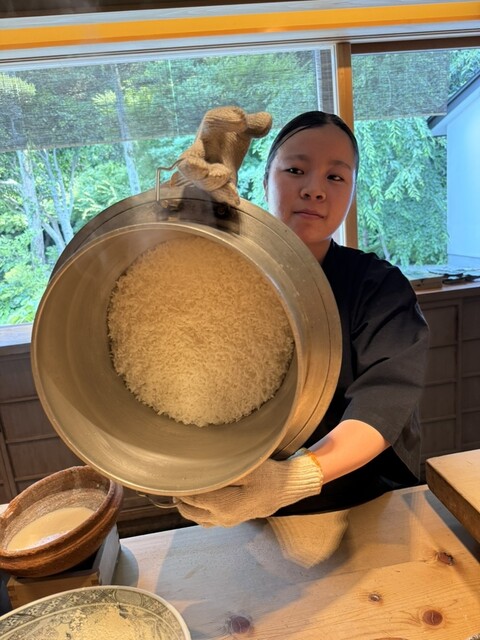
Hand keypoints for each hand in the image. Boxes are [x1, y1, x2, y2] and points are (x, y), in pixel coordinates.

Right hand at [170, 106, 271, 206]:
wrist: (224, 160)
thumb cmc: (230, 139)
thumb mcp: (243, 130)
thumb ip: (255, 125)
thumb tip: (266, 120)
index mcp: (208, 133)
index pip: (211, 122)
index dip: (224, 119)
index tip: (243, 120)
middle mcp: (202, 154)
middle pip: (187, 160)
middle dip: (192, 166)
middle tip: (203, 168)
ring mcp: (206, 174)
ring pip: (199, 182)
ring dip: (210, 181)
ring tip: (226, 175)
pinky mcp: (215, 188)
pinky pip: (215, 194)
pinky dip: (224, 195)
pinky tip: (234, 199)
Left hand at [176, 450, 322, 526]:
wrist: (286, 489)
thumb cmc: (268, 476)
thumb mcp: (246, 469)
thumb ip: (221, 473)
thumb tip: (200, 472)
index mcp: (224, 506)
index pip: (192, 498)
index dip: (180, 488)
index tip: (172, 477)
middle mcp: (222, 518)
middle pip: (191, 512)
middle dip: (180, 499)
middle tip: (175, 482)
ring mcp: (227, 522)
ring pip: (198, 518)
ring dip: (188, 506)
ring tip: (184, 489)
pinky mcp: (231, 521)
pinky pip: (207, 520)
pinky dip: (198, 511)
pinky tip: (199, 499)